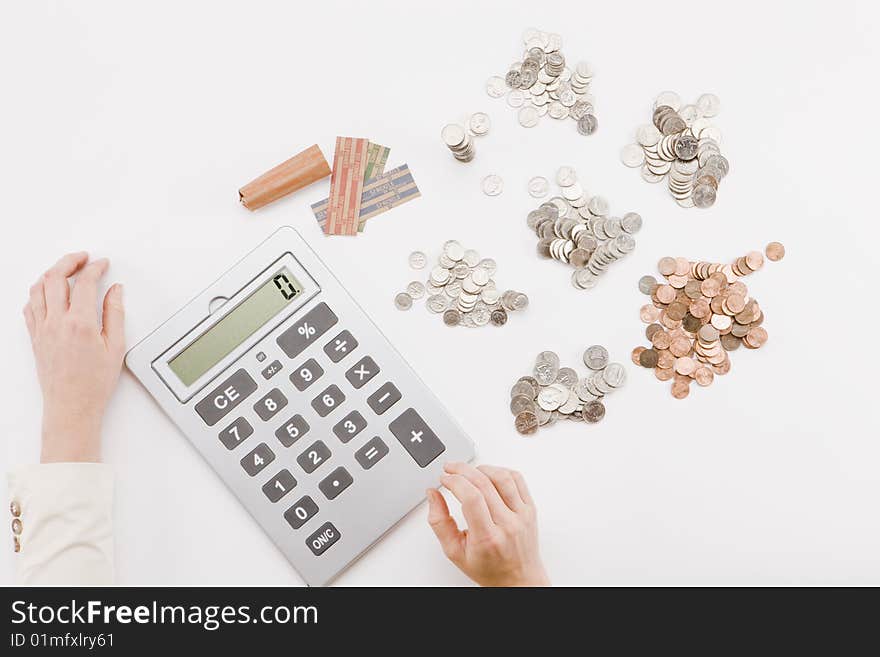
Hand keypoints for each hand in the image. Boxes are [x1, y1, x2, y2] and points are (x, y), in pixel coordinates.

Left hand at [23, 252, 125, 462]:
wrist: (71, 406)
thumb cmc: (93, 383)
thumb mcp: (116, 347)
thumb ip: (114, 314)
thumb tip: (115, 291)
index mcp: (79, 323)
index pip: (84, 283)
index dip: (95, 268)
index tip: (102, 264)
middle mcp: (56, 323)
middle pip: (55, 278)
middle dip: (69, 262)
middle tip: (82, 259)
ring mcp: (42, 329)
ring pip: (37, 288)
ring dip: (50, 273)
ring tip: (64, 269)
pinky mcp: (35, 337)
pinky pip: (29, 306)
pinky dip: (37, 292)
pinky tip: (46, 292)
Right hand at [427, 462, 548, 586]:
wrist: (518, 579)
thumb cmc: (488, 569)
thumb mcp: (455, 552)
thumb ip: (439, 523)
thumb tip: (433, 495)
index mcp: (488, 538)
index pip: (471, 498)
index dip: (454, 481)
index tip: (444, 478)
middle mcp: (508, 525)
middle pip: (484, 484)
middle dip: (462, 470)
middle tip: (450, 468)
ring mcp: (522, 515)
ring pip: (503, 477)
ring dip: (481, 468)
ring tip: (469, 471)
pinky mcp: (531, 509)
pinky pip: (518, 480)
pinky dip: (501, 471)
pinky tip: (489, 474)